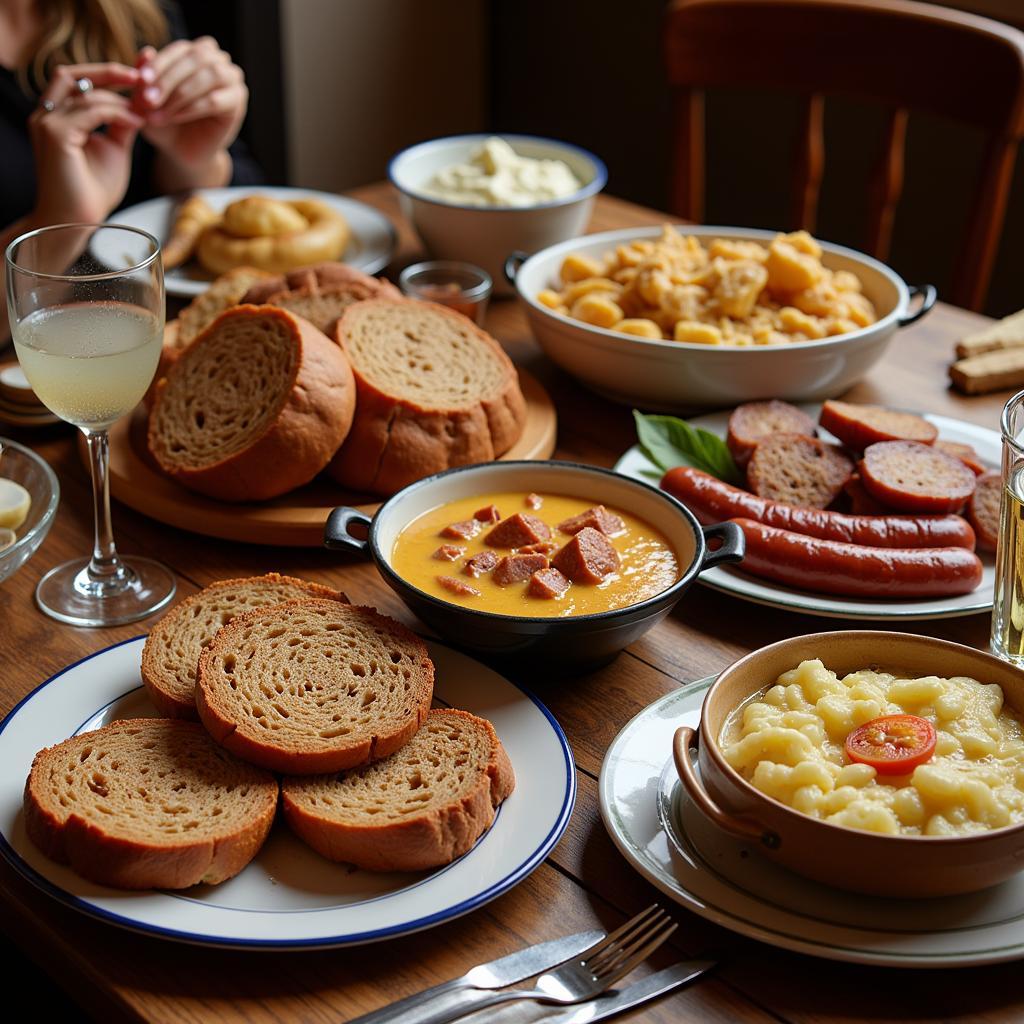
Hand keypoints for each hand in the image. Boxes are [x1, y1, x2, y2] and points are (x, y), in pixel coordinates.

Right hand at [29, 63, 144, 223]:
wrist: (77, 221)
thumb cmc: (94, 190)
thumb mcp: (115, 149)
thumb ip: (122, 123)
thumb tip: (139, 103)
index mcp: (56, 116)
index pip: (78, 81)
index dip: (108, 74)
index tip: (140, 75)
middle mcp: (45, 114)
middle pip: (72, 74)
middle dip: (109, 72)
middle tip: (143, 76)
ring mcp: (46, 122)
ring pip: (85, 92)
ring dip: (121, 99)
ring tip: (147, 109)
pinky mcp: (55, 135)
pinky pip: (91, 111)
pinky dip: (117, 113)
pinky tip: (137, 123)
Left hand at [135, 38, 247, 180]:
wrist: (181, 151)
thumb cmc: (163, 120)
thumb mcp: (147, 97)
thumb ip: (145, 75)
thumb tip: (148, 51)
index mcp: (196, 53)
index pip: (180, 49)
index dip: (160, 63)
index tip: (140, 81)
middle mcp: (218, 61)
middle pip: (197, 58)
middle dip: (169, 78)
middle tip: (148, 99)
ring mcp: (232, 81)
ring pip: (210, 75)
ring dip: (181, 93)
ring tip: (159, 111)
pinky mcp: (237, 103)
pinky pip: (215, 100)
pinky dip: (191, 108)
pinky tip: (174, 117)